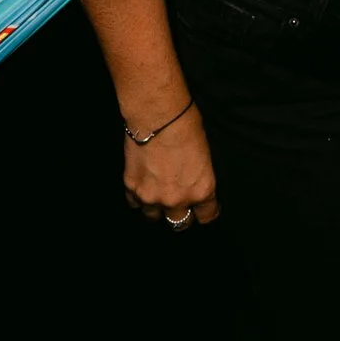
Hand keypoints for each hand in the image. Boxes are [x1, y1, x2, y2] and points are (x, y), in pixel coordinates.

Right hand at [124, 109, 218, 228]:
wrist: (158, 117)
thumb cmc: (187, 127)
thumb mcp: (206, 156)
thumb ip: (199, 177)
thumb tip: (193, 183)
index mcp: (201, 190)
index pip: (207, 216)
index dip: (205, 213)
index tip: (204, 210)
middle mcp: (177, 200)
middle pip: (180, 223)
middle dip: (181, 215)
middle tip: (179, 205)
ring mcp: (152, 197)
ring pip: (154, 217)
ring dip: (157, 208)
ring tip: (158, 195)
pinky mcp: (132, 189)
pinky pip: (135, 203)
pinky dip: (138, 198)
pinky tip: (143, 186)